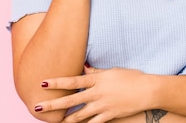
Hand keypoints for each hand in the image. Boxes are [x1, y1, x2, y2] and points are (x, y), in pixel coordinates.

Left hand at [33, 65, 153, 122]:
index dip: (57, 82)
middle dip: (53, 105)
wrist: (148, 90)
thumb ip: (96, 72)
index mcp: (97, 79)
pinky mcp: (109, 116)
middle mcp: (97, 93)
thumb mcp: (112, 71)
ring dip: (65, 120)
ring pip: (79, 116)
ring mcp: (103, 106)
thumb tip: (84, 68)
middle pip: (70, 100)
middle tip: (37, 108)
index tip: (42, 83)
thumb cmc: (131, 77)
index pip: (72, 80)